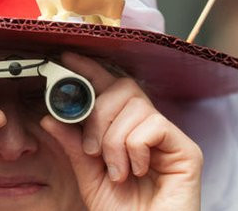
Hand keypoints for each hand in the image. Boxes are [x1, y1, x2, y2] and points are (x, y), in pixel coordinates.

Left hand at [41, 53, 202, 210]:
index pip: (110, 88)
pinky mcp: (187, 151)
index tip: (66, 60)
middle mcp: (150, 129)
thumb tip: (50, 116)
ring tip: (118, 172)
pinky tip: (138, 171)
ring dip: (115, 141)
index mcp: (126, 131)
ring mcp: (170, 138)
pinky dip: (136, 148)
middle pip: (124, 88)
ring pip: (136, 107)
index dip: (90, 70)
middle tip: (92, 149)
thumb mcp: (89, 177)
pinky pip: (153, 126)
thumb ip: (74, 146)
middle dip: (99, 113)